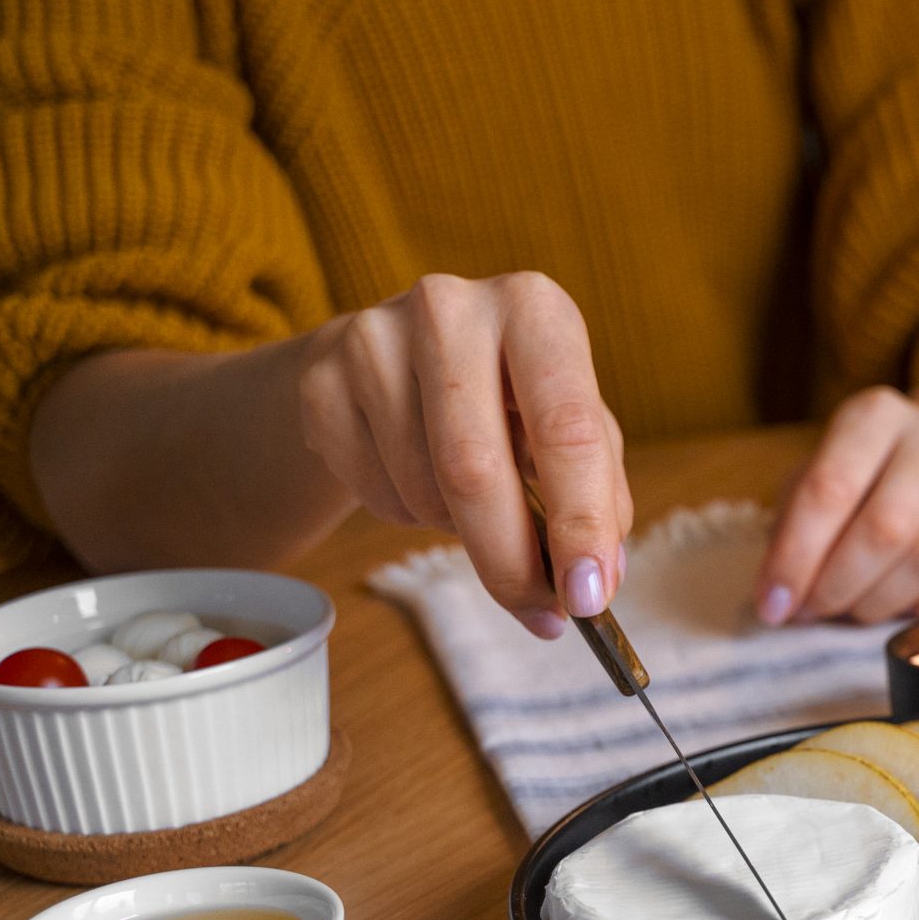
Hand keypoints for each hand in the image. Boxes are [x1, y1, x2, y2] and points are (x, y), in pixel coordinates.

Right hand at [297, 272, 629, 638]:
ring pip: (422, 488)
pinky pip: (374, 491)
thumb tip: (597, 581)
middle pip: (475, 467)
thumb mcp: (567, 426)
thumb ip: (598, 496)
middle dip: (510, 559)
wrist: (394, 359)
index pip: (566, 428)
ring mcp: (373, 338)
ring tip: (474, 504)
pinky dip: (409, 514)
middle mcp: (452, 308)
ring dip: (460, 530)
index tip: (589, 596)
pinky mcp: (320, 380)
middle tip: (539, 611)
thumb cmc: (505, 398)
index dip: (580, 522)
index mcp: (536, 310)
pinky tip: (419, 478)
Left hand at [754, 386, 918, 623]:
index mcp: (878, 414)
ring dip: (881, 603)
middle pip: (884, 528)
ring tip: (854, 612)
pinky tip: (907, 613)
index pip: (830, 488)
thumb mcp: (819, 475)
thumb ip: (793, 526)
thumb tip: (779, 596)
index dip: (796, 556)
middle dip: (837, 585)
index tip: (774, 605)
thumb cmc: (867, 475)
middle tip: (813, 614)